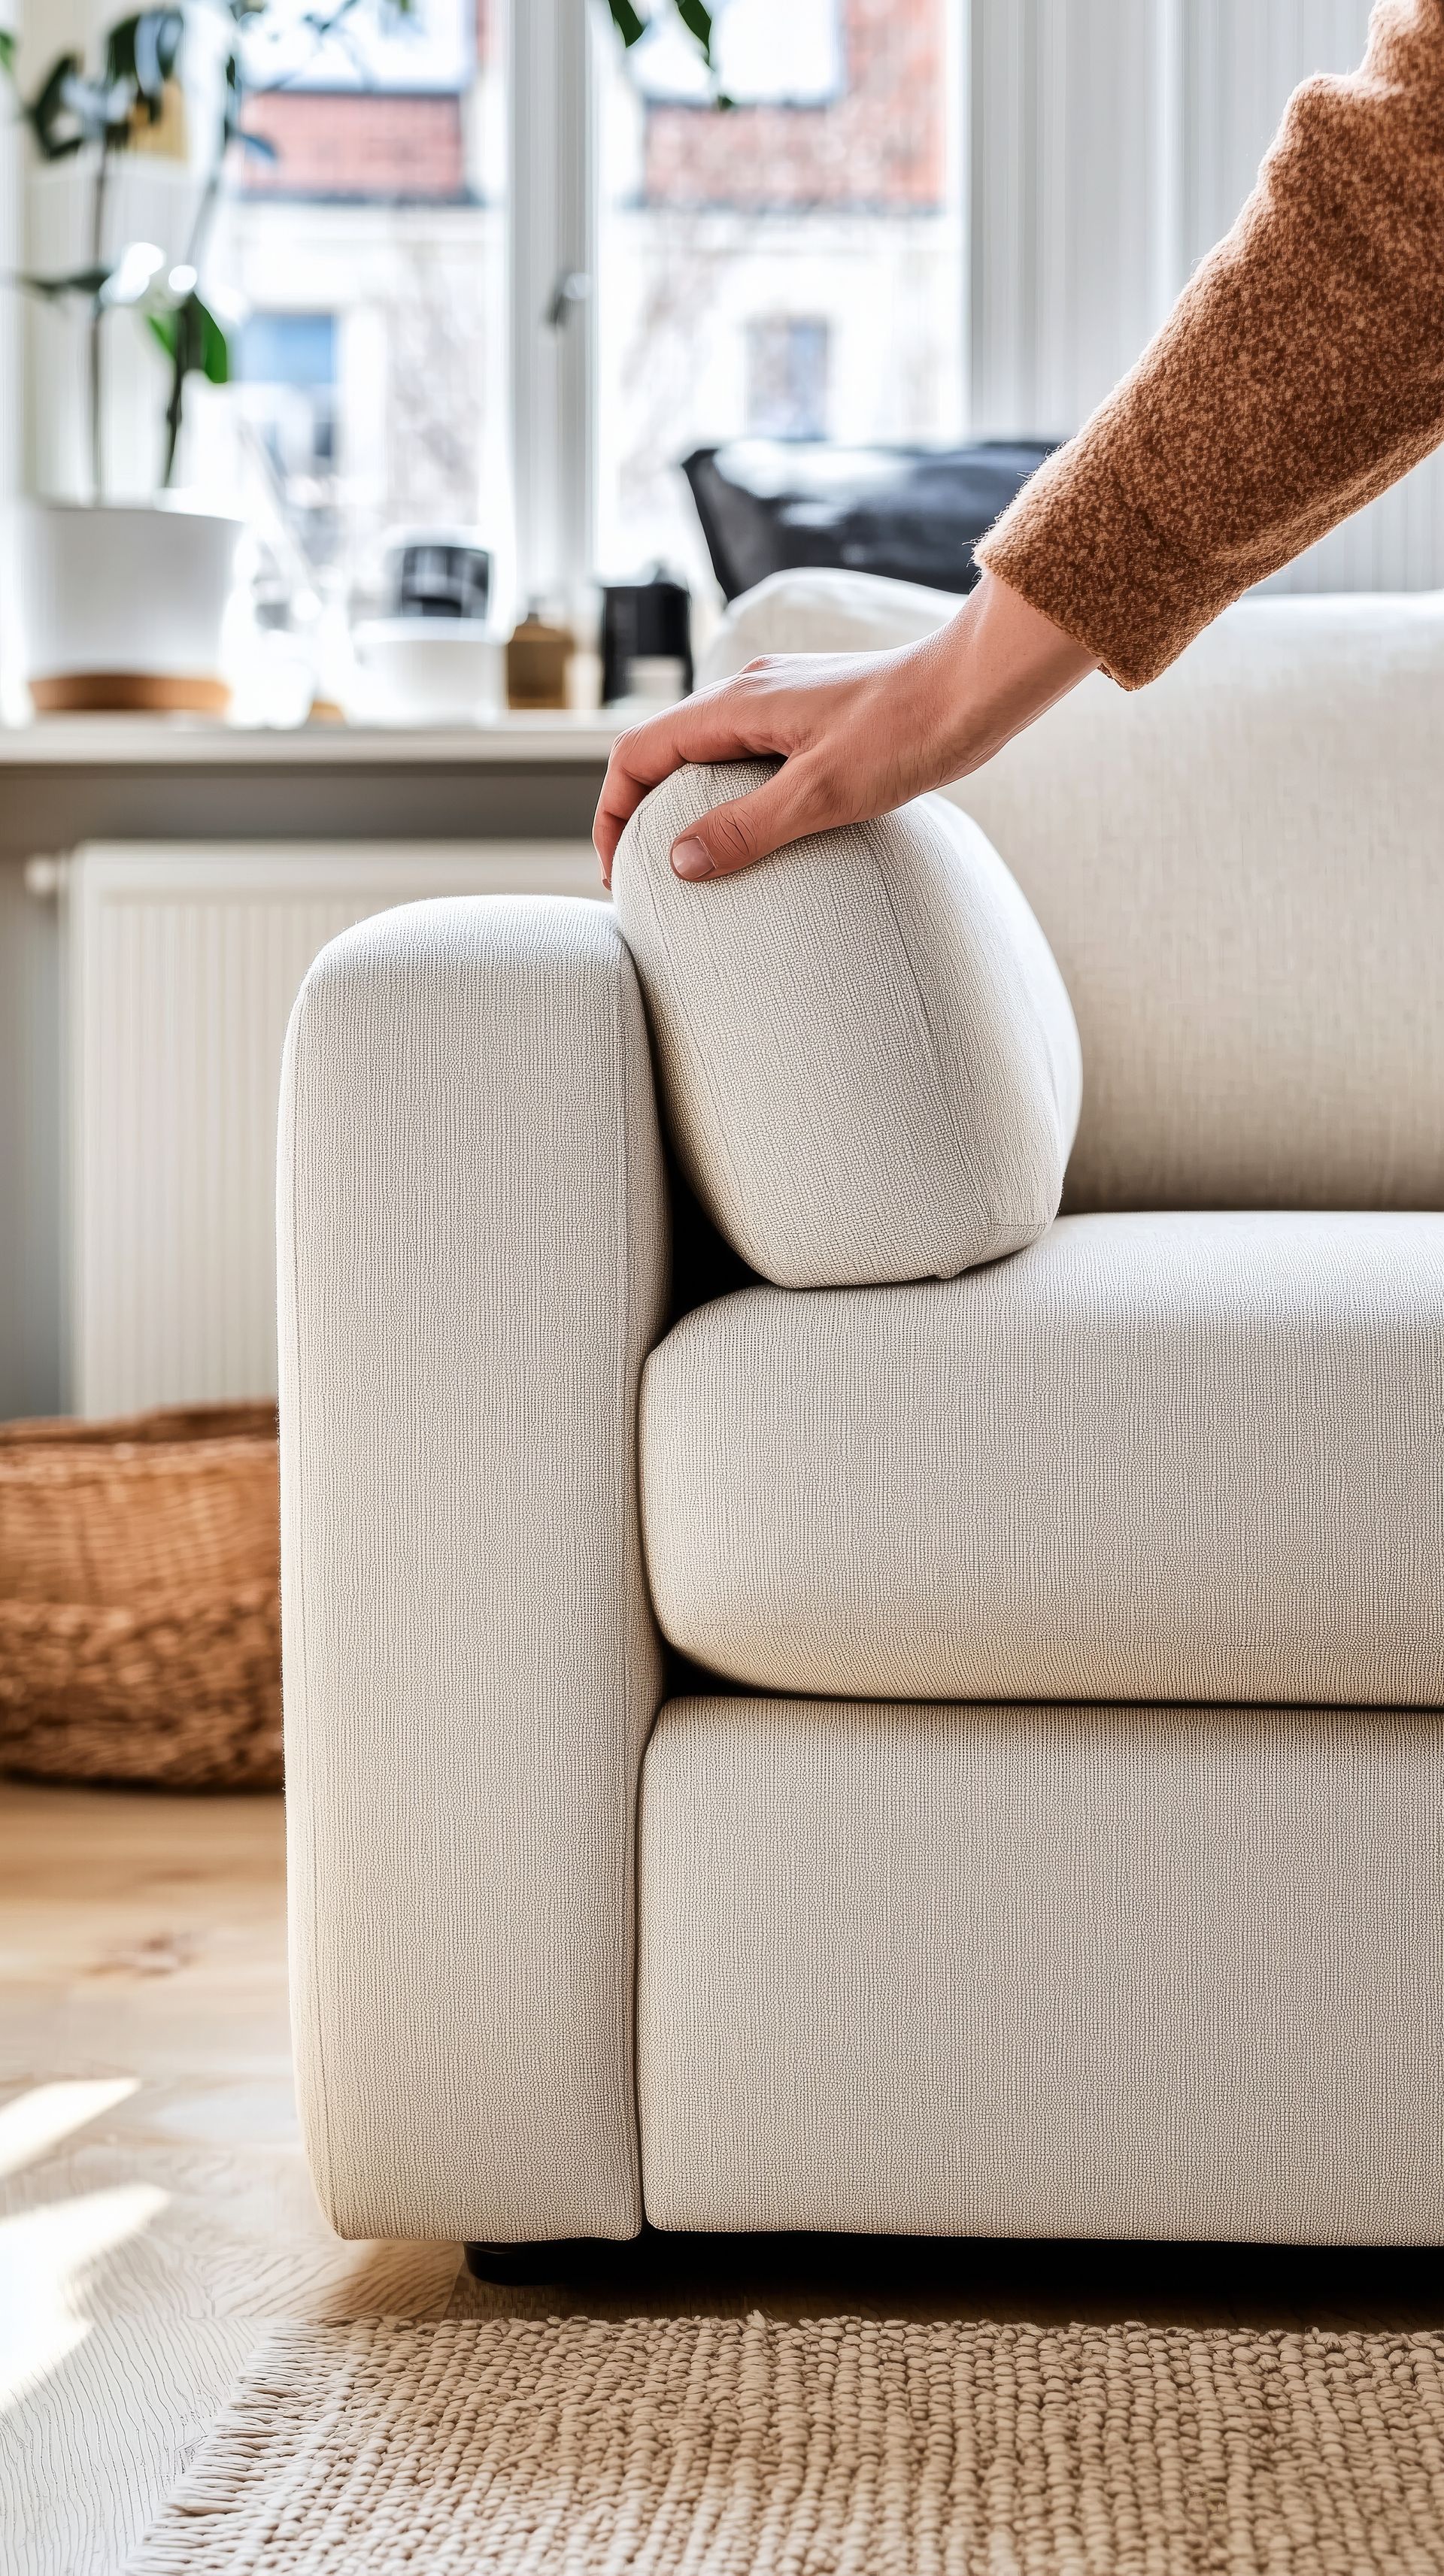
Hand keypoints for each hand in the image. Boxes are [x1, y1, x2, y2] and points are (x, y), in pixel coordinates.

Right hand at [593, 572, 1096, 885]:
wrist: (977, 688)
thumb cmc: (908, 733)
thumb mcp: (824, 794)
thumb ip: (748, 828)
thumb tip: (680, 863)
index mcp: (735, 704)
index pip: (636, 755)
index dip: (612, 815)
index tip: (617, 873)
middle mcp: (749, 691)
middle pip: (664, 752)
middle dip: (641, 813)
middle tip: (646, 876)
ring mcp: (782, 698)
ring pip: (707, 753)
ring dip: (686, 804)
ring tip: (695, 862)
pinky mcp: (815, 712)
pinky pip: (748, 753)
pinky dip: (731, 793)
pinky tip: (761, 830)